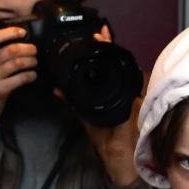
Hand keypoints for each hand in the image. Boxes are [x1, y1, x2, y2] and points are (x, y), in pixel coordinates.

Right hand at [0, 26, 36, 139]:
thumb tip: (18, 40)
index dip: (10, 32)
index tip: (23, 32)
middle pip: (10, 50)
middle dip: (27, 48)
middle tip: (34, 50)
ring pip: (17, 63)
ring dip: (30, 61)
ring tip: (35, 62)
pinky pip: (20, 79)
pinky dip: (30, 75)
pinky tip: (33, 75)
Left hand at [56, 23, 140, 186]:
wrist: (118, 157)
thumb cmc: (106, 139)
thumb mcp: (86, 117)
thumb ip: (73, 102)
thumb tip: (57, 89)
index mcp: (110, 92)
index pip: (107, 67)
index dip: (104, 50)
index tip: (97, 34)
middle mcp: (122, 91)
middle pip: (115, 63)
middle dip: (108, 46)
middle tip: (100, 32)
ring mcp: (129, 95)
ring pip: (121, 69)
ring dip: (113, 54)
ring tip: (103, 39)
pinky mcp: (132, 103)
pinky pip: (126, 85)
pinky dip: (120, 71)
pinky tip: (112, 60)